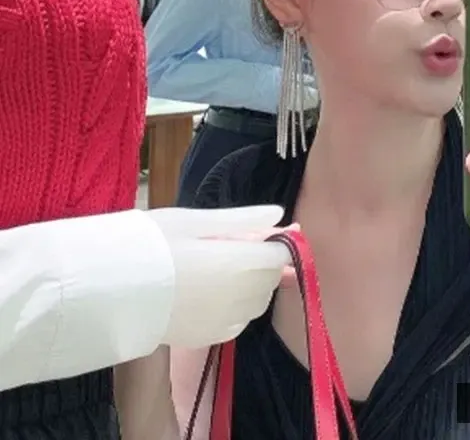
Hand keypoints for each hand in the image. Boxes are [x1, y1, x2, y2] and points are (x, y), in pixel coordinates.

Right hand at [148, 206, 297, 347]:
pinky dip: (236, 306)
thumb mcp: (195, 220)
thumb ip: (243, 220)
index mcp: (240, 263)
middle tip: (231, 244)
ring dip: (251, 284)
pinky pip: (238, 321)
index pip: (281, 254)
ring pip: (258, 302)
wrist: (105, 290)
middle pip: (271, 278)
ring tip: (218, 267)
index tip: (260, 231)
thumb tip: (280, 214)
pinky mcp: (207, 338)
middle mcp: (239, 297)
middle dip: (262, 261)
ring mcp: (224, 322)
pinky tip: (211, 292)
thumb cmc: (149, 244)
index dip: (276, 242)